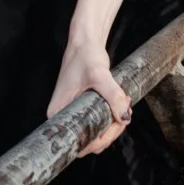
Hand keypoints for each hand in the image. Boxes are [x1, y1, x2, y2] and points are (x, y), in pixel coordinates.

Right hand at [47, 38, 131, 155]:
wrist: (86, 41)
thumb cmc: (85, 56)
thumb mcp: (99, 75)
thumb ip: (113, 96)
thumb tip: (124, 118)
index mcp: (58, 114)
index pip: (79, 143)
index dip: (100, 140)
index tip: (115, 125)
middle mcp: (64, 116)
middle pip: (90, 140)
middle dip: (111, 130)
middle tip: (125, 113)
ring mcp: (74, 112)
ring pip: (97, 131)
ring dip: (114, 123)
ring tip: (124, 105)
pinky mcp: (83, 107)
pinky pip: (99, 121)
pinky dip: (112, 116)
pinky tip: (121, 104)